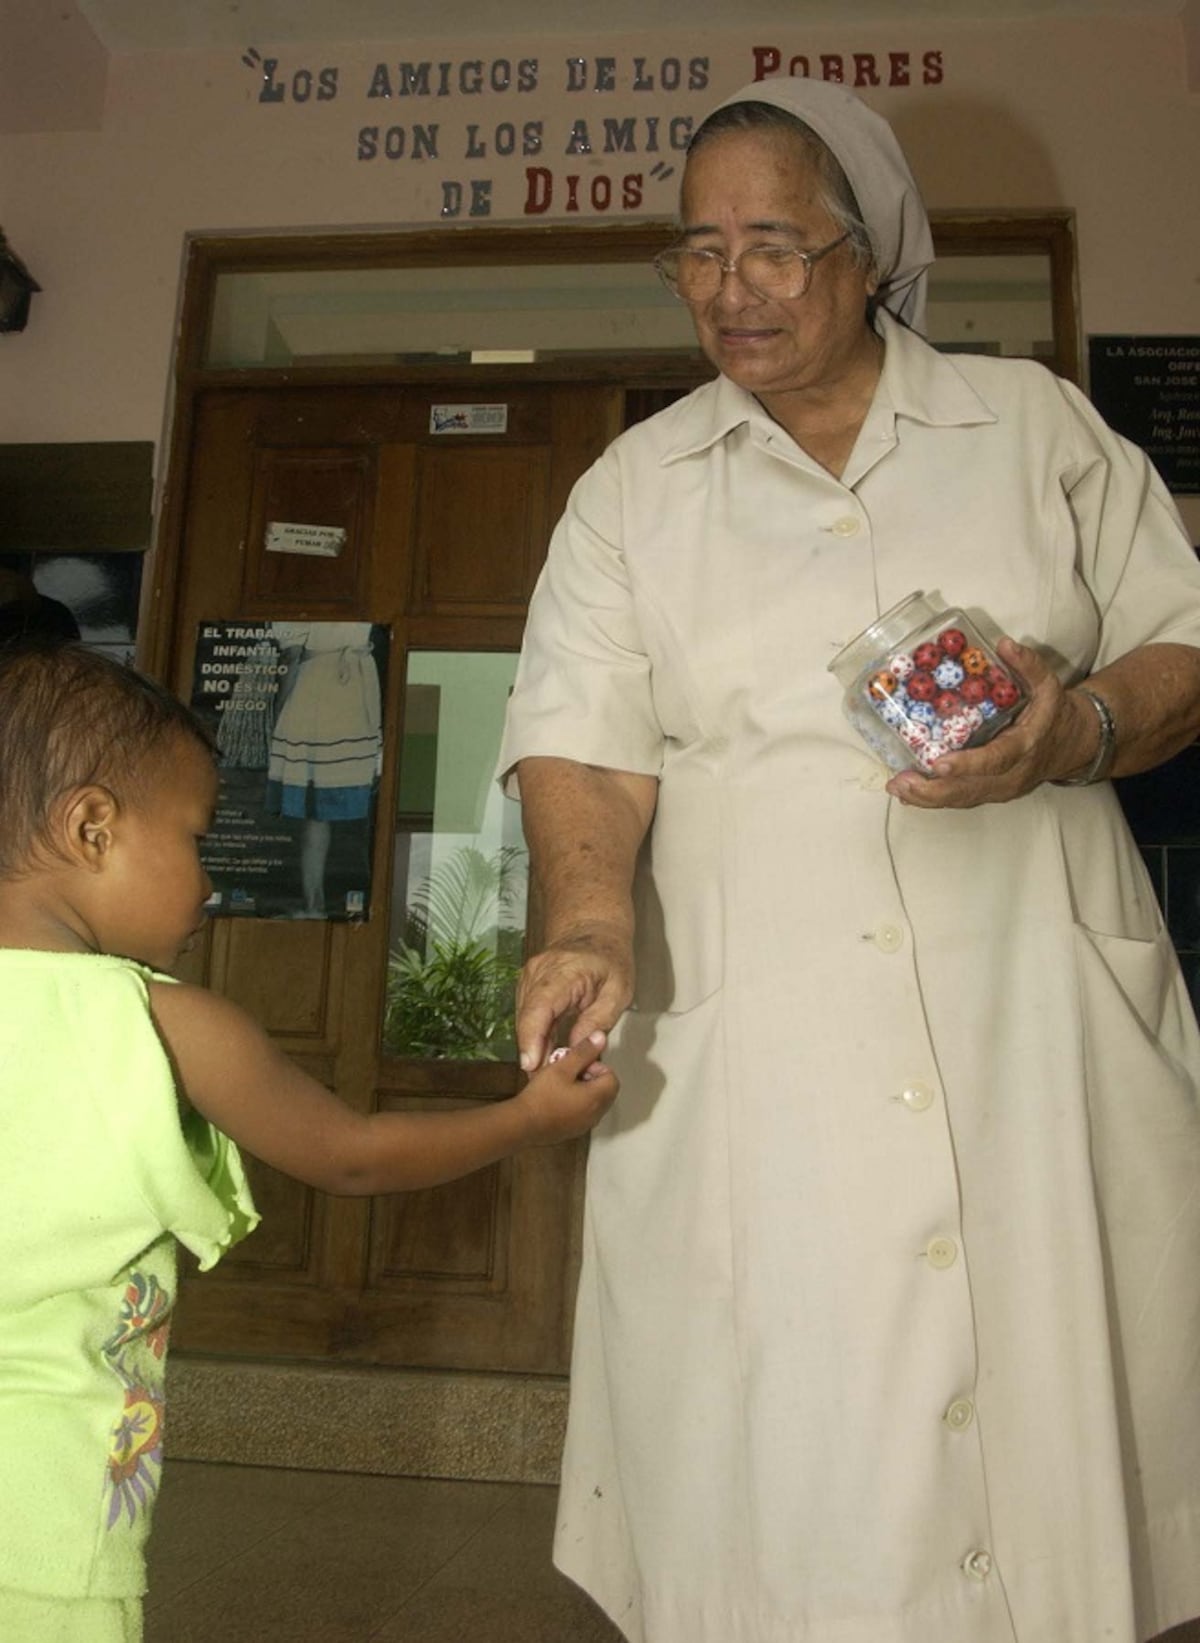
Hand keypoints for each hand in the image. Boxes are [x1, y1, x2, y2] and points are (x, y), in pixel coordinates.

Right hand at [515, 925, 633, 1072]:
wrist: (595, 931)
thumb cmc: (611, 959)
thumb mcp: (618, 991)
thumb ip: (599, 1019)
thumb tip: (579, 1048)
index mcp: (564, 971)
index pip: (540, 1007)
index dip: (532, 1038)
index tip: (530, 1065)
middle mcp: (539, 972)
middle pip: (527, 1018)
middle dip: (532, 1051)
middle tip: (542, 1081)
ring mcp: (530, 976)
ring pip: (524, 1018)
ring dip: (533, 1045)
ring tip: (545, 1071)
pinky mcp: (528, 983)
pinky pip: (527, 1013)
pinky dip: (534, 1034)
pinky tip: (544, 1052)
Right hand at [515, 1030, 618, 1142]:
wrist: (521, 1124)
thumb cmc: (540, 1097)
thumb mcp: (562, 1067)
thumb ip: (584, 1051)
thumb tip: (600, 1038)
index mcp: (596, 1097)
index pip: (611, 1077)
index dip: (595, 1066)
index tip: (578, 1065)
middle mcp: (595, 1114)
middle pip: (605, 1090)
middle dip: (591, 1078)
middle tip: (570, 1073)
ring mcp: (584, 1125)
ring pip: (594, 1102)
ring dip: (583, 1091)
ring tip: (561, 1084)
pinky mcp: (572, 1131)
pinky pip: (582, 1114)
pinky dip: (575, 1104)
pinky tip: (556, 1098)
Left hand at [885, 638, 1092, 809]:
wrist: (1073, 744)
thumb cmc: (1054, 713)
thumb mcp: (1048, 685)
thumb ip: (1029, 665)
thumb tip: (1005, 644)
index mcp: (1025, 746)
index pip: (996, 759)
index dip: (968, 765)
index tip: (939, 765)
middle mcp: (1012, 774)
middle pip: (971, 789)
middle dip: (934, 789)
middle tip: (902, 782)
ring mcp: (1001, 788)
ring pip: (963, 799)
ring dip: (927, 798)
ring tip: (897, 788)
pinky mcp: (992, 792)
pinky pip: (962, 799)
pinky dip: (934, 799)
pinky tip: (909, 795)